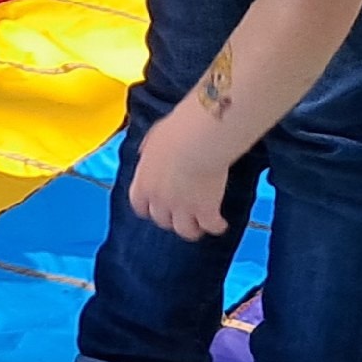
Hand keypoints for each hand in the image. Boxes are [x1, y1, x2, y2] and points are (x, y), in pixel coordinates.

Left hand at [129, 116, 233, 240]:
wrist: (198, 137)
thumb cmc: (178, 130)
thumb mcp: (155, 136)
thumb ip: (149, 149)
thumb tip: (147, 152)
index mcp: (145, 182)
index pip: (140, 206)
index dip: (149, 209)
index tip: (156, 207)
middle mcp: (160, 199)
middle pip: (162, 220)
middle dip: (171, 218)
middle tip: (182, 213)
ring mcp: (183, 208)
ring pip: (185, 231)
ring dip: (192, 228)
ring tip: (201, 225)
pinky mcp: (205, 210)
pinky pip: (211, 226)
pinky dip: (216, 226)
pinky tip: (221, 223)